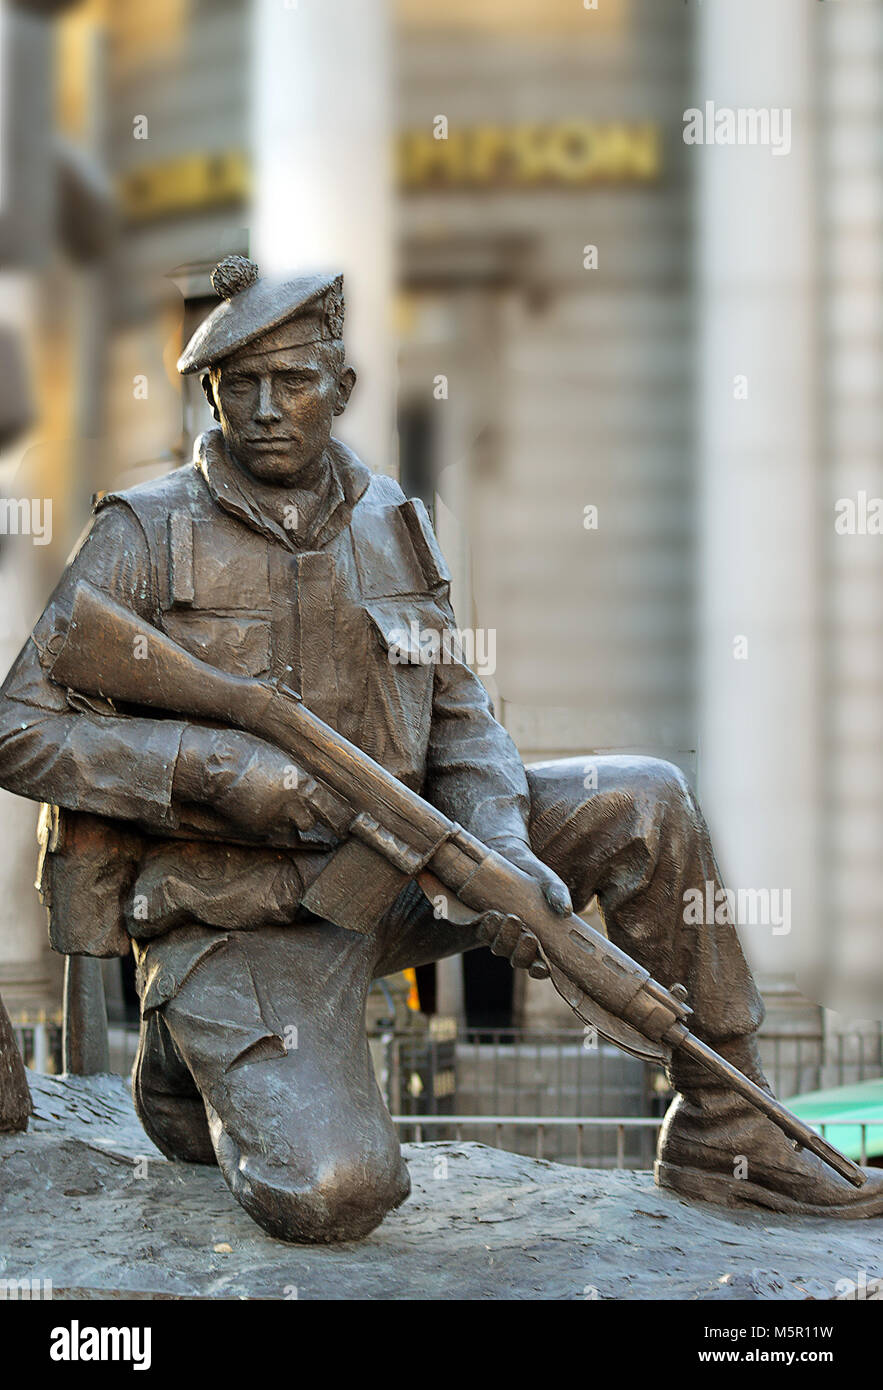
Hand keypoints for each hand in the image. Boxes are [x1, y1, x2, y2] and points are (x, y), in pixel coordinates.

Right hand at [173, 726, 319, 838]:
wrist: (218, 768)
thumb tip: (304, 784)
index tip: (333, 815)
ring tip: (271, 808)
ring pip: (287, 828)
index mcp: (300, 781)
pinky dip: (264, 822)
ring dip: (283, 821)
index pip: (325, 804)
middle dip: (305, 819)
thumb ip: (295, 775)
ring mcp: (273, 817)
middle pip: (309, 823)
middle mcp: (290, 803)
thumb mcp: (280, 759)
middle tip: (300, 814)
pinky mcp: (256, 827)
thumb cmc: (246, 753)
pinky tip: (254, 809)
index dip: (329, 810)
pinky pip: (267, 830)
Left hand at [477, 838, 572, 979]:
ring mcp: (499, 932)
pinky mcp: (483, 920)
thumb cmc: (535, 876)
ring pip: (499, 947)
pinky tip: (492, 915)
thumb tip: (566, 910)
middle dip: (521, 951)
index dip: (539, 969)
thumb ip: (558, 894)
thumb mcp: (549, 882)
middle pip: (517, 959)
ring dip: (503, 938)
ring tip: (509, 919)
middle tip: (528, 935)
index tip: (542, 965)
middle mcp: (517, 941)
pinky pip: (483, 931)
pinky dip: (487, 927)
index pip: (539, 966)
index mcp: (539, 940)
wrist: (511, 856)